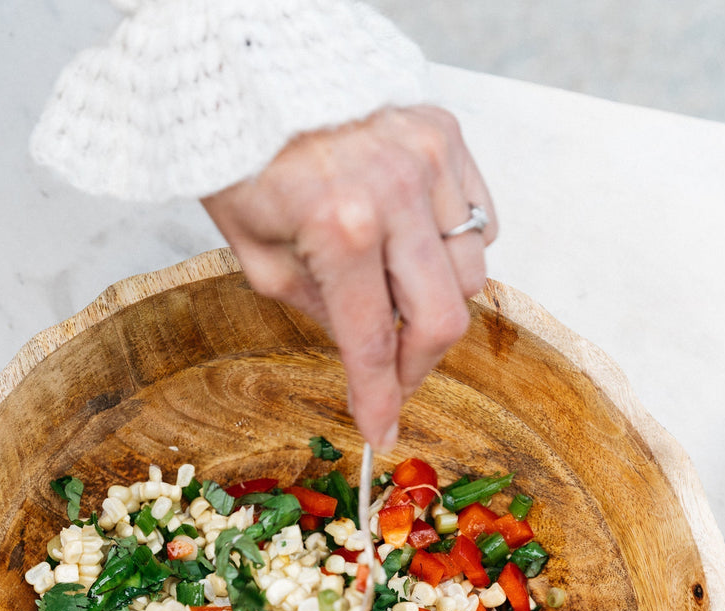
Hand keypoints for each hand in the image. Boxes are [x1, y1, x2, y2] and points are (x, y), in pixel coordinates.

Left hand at [204, 105, 497, 449]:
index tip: (384, 431)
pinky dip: (454, 247)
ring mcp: (431, 160)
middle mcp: (397, 194)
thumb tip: (363, 350)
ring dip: (436, 302)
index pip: (375, 339)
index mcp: (340, 228)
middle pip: (444, 317)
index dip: (380, 397)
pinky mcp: (446, 133)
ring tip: (393, 298)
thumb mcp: (256, 251)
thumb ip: (315, 308)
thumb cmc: (243, 157)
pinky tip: (413, 245)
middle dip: (418, 363)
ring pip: (472, 271)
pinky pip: (480, 218)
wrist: (251, 66)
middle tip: (392, 375)